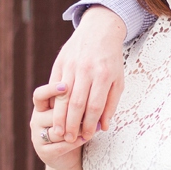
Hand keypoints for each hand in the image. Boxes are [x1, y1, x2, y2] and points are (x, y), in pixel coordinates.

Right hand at [29, 85, 86, 169]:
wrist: (70, 155)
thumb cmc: (75, 126)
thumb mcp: (73, 111)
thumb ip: (75, 101)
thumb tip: (90, 91)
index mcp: (41, 106)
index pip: (40, 94)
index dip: (50, 90)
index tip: (65, 86)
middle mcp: (36, 119)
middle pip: (53, 114)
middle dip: (74, 115)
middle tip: (91, 113)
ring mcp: (37, 136)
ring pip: (58, 131)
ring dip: (77, 129)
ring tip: (93, 127)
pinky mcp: (43, 152)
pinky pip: (60, 145)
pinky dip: (75, 142)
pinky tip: (86, 138)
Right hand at [45, 7, 126, 142]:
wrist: (99, 30)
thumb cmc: (111, 59)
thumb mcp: (118, 80)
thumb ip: (111, 103)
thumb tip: (104, 126)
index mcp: (104, 74)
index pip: (95, 105)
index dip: (90, 123)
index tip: (87, 136)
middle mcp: (86, 69)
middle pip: (76, 102)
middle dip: (72, 124)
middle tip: (69, 139)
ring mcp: (71, 65)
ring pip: (61, 96)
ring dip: (59, 116)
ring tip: (58, 132)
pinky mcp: (60, 62)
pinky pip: (53, 85)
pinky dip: (52, 102)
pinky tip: (52, 114)